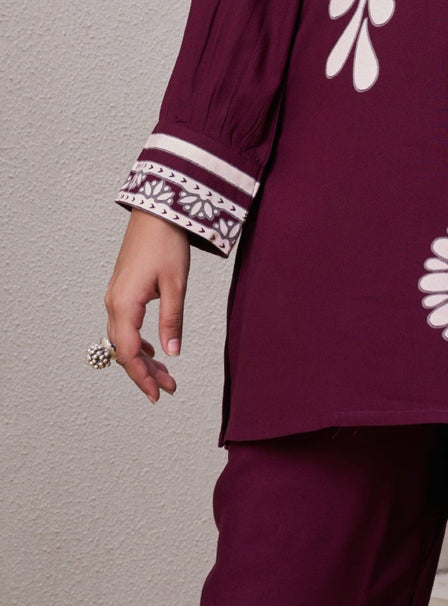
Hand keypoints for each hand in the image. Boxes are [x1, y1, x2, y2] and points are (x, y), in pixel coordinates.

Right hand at [104, 209, 190, 402]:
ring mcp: (115, 296)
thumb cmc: (167, 243)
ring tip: (166, 374)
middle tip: (169, 388)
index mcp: (124, 304)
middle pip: (124, 350)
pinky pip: (125, 325)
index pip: (129, 352)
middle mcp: (114, 303)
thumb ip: (172, 320)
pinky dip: (139, 342)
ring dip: (143, 358)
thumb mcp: (176, 284)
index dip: (143, 376)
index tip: (158, 394)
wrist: (157, 211)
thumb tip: (173, 354)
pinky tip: (155, 350)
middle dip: (145, 371)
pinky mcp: (122, 290)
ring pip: (124, 339)